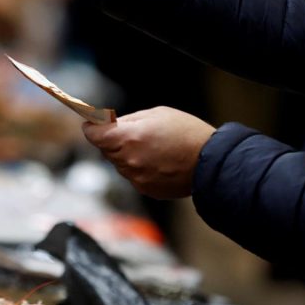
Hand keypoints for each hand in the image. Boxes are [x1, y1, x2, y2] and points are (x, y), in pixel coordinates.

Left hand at [81, 107, 215, 198]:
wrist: (212, 162)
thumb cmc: (187, 134)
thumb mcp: (156, 114)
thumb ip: (128, 121)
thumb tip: (109, 124)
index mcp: (128, 138)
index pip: (93, 135)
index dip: (92, 128)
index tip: (92, 124)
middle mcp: (128, 161)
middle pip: (105, 150)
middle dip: (113, 141)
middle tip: (133, 134)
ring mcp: (136, 178)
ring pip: (119, 164)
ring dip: (127, 156)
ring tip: (152, 148)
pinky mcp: (146, 189)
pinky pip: (134, 177)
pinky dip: (140, 169)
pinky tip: (158, 162)